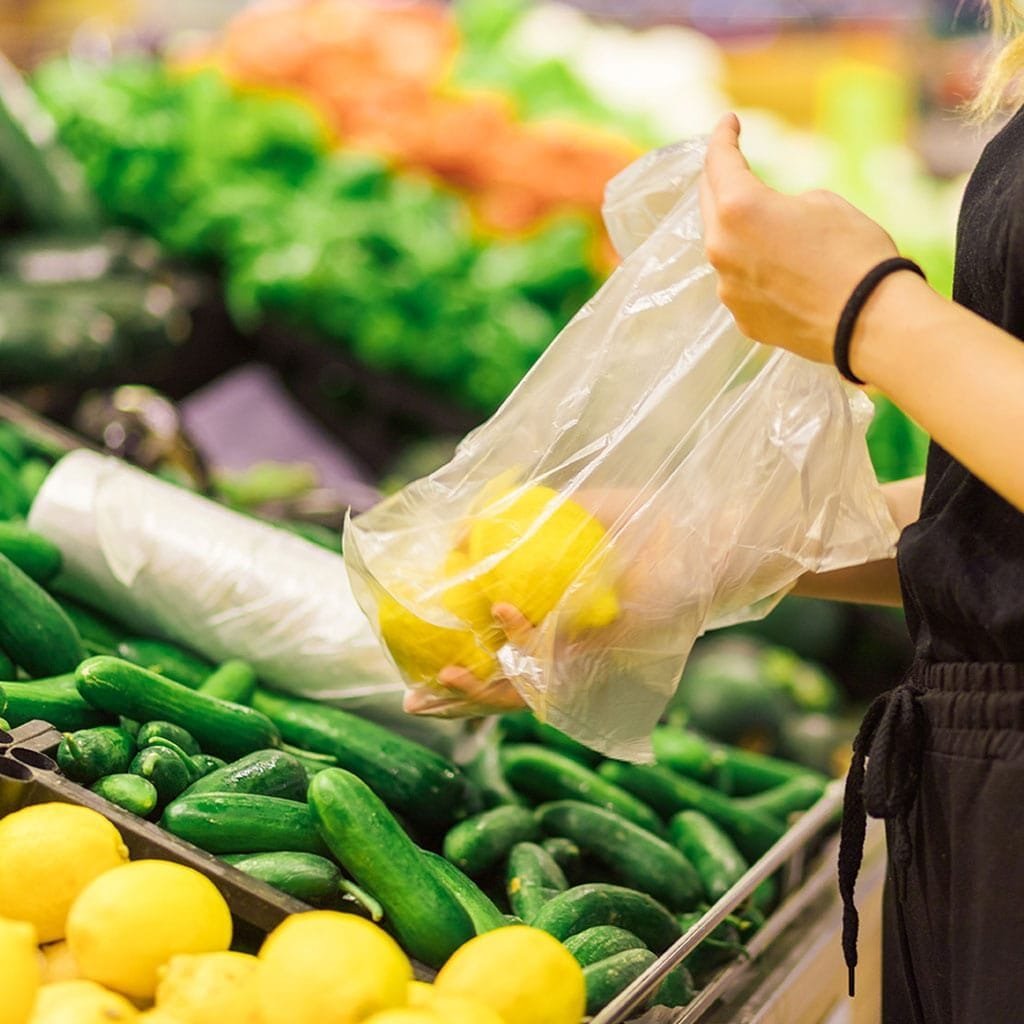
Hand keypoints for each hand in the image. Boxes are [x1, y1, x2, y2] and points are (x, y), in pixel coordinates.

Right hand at [403, 487, 695, 720]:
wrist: (703, 532)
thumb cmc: (644, 523)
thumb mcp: (572, 514)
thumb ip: (519, 519)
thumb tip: (459, 527)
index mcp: (553, 633)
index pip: (496, 663)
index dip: (455, 677)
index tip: (411, 678)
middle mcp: (569, 656)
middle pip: (504, 692)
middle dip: (457, 704)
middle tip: (412, 700)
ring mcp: (591, 660)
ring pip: (529, 692)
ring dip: (484, 689)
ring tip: (444, 675)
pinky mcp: (615, 653)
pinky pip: (564, 656)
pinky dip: (529, 638)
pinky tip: (502, 612)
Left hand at [698, 113, 900, 366]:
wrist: (869, 322)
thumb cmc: (854, 253)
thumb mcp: (822, 202)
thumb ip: (780, 202)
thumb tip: (767, 221)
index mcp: (738, 209)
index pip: (718, 163)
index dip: (722, 137)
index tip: (727, 123)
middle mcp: (721, 250)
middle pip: (709, 205)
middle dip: (721, 181)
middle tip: (733, 164)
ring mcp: (727, 289)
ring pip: (723, 248)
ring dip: (736, 231)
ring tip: (761, 222)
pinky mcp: (741, 318)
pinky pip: (739, 283)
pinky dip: (752, 269)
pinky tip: (777, 268)